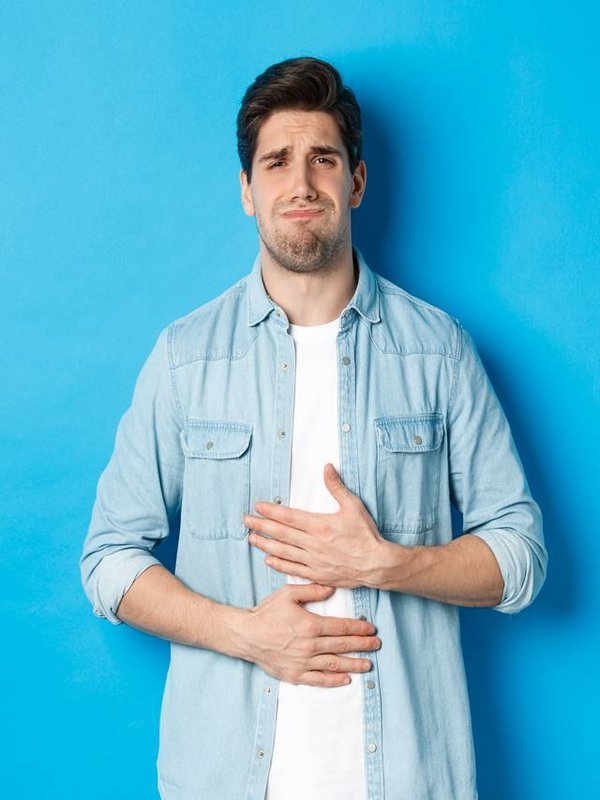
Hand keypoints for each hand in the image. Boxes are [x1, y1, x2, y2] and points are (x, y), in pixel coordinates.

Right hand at [240, 582, 381, 686]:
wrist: (246, 635)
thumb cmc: (266, 612)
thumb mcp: (287, 594)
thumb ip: (311, 590)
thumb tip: (331, 589)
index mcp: (310, 625)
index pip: (341, 627)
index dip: (358, 628)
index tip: (371, 629)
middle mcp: (309, 646)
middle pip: (342, 645)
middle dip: (362, 645)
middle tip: (376, 645)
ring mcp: (302, 662)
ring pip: (334, 664)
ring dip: (353, 664)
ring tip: (368, 664)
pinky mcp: (294, 675)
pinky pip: (318, 680)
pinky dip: (333, 681)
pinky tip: (346, 679)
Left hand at [244, 463, 385, 587]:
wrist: (377, 564)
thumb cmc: (366, 535)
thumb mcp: (353, 506)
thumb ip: (337, 487)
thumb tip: (327, 467)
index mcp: (320, 525)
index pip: (289, 517)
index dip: (271, 512)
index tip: (258, 507)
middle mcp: (313, 544)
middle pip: (281, 534)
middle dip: (261, 526)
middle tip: (246, 521)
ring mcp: (314, 560)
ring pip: (284, 552)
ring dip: (266, 545)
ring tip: (252, 539)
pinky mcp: (317, 574)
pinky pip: (293, 569)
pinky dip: (279, 564)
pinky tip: (268, 560)